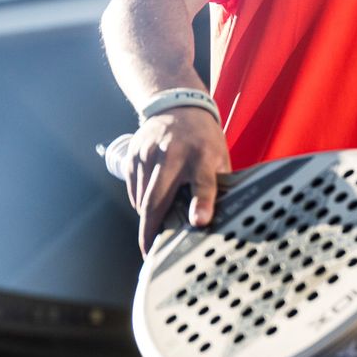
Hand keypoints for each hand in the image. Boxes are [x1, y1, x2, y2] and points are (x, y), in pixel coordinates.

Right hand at [124, 107, 231, 254]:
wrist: (176, 105)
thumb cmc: (203, 137)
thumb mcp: (219, 156)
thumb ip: (218, 184)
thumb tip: (223, 218)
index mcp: (201, 155)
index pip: (203, 182)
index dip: (202, 204)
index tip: (198, 222)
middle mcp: (172, 153)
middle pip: (157, 198)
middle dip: (151, 229)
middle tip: (151, 251)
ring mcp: (149, 154)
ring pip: (141, 198)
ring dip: (147, 218)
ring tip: (155, 227)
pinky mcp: (133, 155)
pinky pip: (133, 190)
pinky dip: (140, 202)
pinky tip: (151, 201)